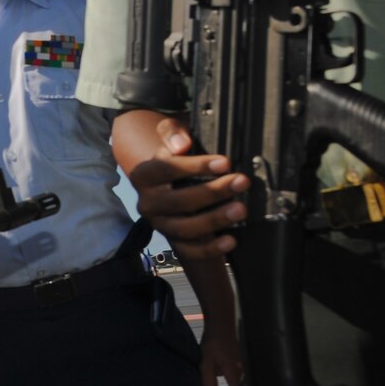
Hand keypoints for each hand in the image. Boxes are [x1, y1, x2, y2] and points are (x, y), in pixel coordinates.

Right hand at [125, 117, 245, 259]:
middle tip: (241, 182)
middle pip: (178, 201)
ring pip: (185, 228)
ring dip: (215, 219)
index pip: (166, 169)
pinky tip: (230, 240)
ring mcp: (161, 225)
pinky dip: (211, 249)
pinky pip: (190, 251)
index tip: (225, 162)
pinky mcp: (175, 243)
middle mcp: (148, 203)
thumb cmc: (176, 160)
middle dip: (213, 192)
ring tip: (240, 209)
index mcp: (143, 176)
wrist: (171, 185)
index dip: (196, 166)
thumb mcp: (172, 141)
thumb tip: (182, 143)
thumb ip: (172, 133)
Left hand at [196, 312, 244, 385]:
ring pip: (239, 379)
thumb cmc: (212, 344)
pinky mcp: (241, 358)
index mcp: (235, 375)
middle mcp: (242, 371)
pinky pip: (238, 371)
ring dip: (232, 384)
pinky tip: (223, 371)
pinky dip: (232, 374)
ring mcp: (243, 364)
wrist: (221, 323)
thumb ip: (209, 385)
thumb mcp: (206, 365)